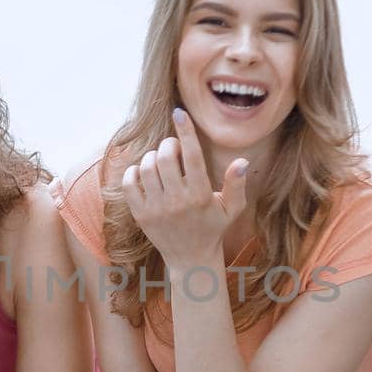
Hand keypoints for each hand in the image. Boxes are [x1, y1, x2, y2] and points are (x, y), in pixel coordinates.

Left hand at [121, 109, 247, 268]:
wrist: (190, 258)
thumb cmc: (213, 228)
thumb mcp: (232, 208)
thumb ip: (237, 184)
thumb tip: (242, 161)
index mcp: (200, 196)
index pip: (192, 156)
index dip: (185, 132)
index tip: (179, 113)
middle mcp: (177, 202)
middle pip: (165, 158)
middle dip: (168, 144)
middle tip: (174, 147)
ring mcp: (156, 209)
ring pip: (146, 168)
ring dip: (152, 157)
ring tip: (161, 161)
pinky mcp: (140, 215)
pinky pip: (129, 184)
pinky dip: (133, 172)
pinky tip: (144, 173)